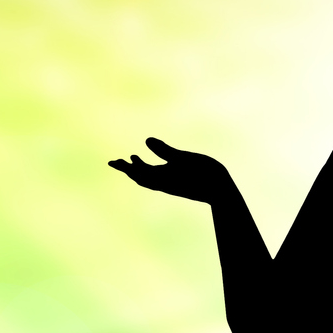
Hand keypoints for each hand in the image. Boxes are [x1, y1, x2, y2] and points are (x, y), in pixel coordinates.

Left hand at [110, 138, 233, 203]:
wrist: (221, 192)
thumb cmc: (203, 173)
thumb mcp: (183, 158)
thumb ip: (165, 150)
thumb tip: (146, 141)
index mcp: (161, 177)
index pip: (137, 171)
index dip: (124, 166)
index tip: (112, 162)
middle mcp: (163, 183)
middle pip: (140, 177)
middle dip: (128, 169)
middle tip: (117, 162)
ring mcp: (171, 186)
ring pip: (149, 180)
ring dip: (139, 171)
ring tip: (134, 160)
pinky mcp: (179, 186)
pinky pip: (159, 181)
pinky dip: (151, 173)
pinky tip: (157, 167)